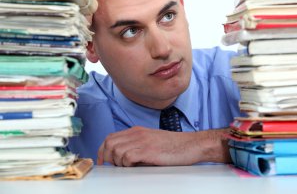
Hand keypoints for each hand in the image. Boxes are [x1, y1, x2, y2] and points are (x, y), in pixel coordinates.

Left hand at [97, 126, 230, 166]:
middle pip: (109, 143)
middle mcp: (137, 133)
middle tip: (115, 167)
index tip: (104, 161)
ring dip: (118, 162)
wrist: (192, 145)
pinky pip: (127, 157)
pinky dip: (127, 164)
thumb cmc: (175, 146)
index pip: (111, 137)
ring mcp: (143, 141)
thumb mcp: (152, 141)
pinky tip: (136, 166)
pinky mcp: (149, 150)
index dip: (103, 150)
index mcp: (137, 131)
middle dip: (107, 157)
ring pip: (116, 150)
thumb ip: (137, 146)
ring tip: (129, 167)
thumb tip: (123, 159)